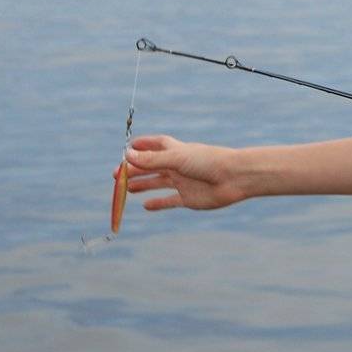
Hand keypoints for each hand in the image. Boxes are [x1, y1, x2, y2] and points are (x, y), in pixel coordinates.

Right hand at [123, 134, 247, 211]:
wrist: (235, 178)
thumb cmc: (208, 162)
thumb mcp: (177, 159)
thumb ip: (152, 159)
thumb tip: (127, 156)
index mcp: (177, 151)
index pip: (156, 145)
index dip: (142, 146)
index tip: (127, 148)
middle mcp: (179, 166)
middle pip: (152, 166)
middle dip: (135, 170)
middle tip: (116, 176)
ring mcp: (184, 182)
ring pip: (158, 183)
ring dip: (143, 185)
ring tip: (127, 189)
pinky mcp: (189, 198)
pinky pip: (170, 201)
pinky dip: (158, 203)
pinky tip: (146, 206)